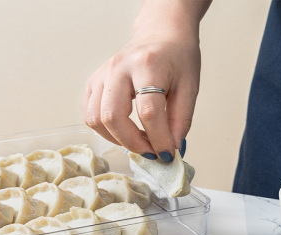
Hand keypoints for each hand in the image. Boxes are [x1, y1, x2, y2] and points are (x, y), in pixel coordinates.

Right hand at [83, 0, 210, 161]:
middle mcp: (118, 67)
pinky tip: (125, 131)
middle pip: (113, 117)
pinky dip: (106, 130)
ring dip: (118, 140)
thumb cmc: (177, 57)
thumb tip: (170, 149)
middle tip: (152, 152)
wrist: (161, 34)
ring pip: (96, 119)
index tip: (168, 154)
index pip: (148, 112)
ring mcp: (102, 73)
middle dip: (134, 144)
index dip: (159, 139)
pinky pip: (90, 114)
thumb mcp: (189, 87)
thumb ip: (180, 120)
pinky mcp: (94, 82)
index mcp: (147, 64)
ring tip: (140, 141)